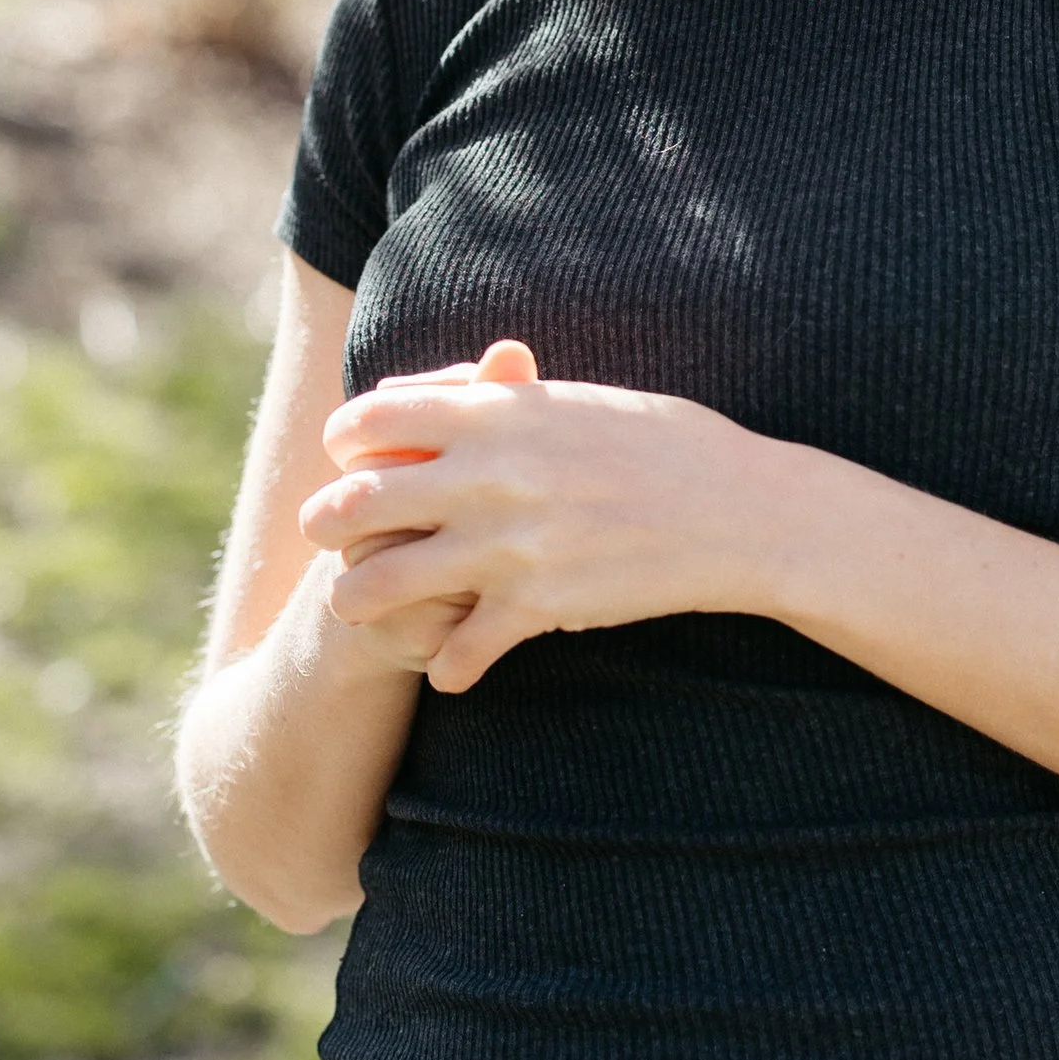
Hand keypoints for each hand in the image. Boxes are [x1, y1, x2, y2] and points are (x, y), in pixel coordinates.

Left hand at [301, 340, 766, 692]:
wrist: (737, 509)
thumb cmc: (663, 442)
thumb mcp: (573, 399)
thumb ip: (496, 399)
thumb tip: (431, 387)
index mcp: (497, 410)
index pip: (375, 416)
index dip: (348, 439)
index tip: (348, 457)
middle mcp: (489, 473)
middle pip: (359, 500)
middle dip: (326, 521)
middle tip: (321, 534)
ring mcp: (510, 542)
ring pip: (387, 580)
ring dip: (357, 596)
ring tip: (351, 603)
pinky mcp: (539, 604)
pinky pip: (461, 646)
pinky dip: (448, 665)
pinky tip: (448, 671)